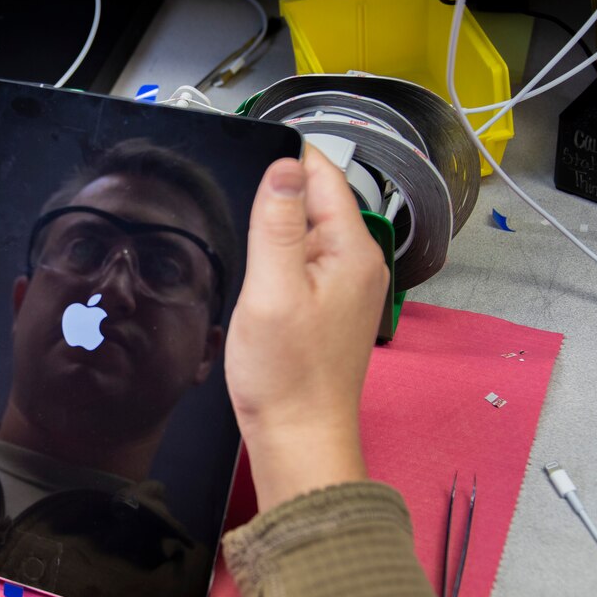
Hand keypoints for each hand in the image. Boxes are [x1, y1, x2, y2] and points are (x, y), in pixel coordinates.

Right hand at [226, 148, 389, 512]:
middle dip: (276, 199)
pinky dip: (279, 262)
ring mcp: (347, 286)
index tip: (243, 159)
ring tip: (247, 258)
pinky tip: (257, 282)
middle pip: (315, 201)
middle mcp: (359, 262)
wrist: (298, 436)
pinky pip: (304, 263)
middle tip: (237, 218)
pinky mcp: (329, 307)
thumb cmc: (286, 374)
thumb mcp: (272, 289)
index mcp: (353, 250)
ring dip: (276, 233)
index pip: (323, 174)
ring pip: (307, 233)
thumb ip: (279, 224)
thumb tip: (285, 165)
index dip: (284, 161)